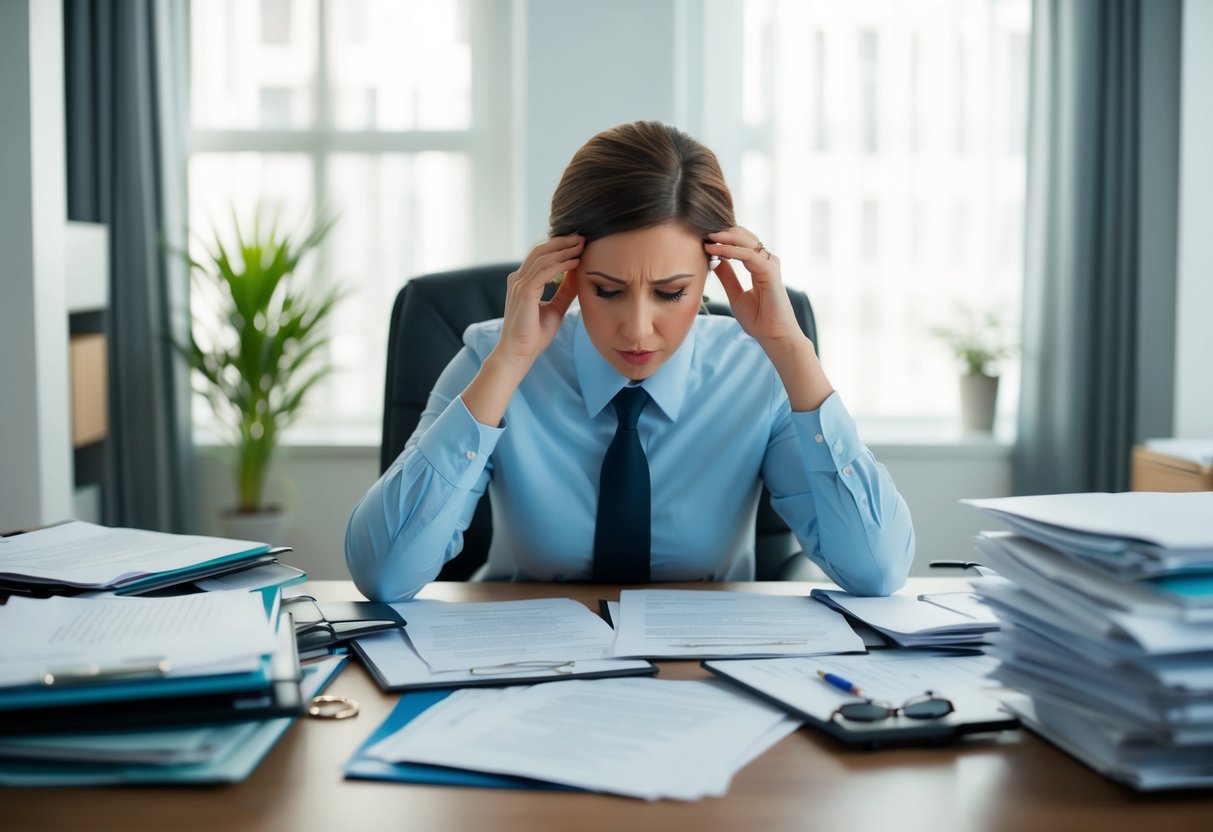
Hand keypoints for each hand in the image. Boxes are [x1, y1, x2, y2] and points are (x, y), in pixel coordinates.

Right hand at [493, 234, 582, 371]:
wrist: (519, 354)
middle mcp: (518, 279)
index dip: (559, 246)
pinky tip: (575, 262)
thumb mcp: (555, 308)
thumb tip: (578, 275)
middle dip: (562, 242)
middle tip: (582, 237)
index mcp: (522, 281)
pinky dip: (561, 265)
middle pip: (541, 250)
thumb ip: (564, 291)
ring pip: (543, 257)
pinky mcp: (524, 292)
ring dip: (564, 250)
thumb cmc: (534, 335)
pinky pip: (545, 272)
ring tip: (582, 246)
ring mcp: (519, 284)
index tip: (579, 243)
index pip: (540, 255)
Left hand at [705, 227, 805, 354]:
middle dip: (723, 233)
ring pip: (746, 242)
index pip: (742, 242)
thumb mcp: (735, 294)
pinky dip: (730, 251)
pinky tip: (716, 251)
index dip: (724, 238)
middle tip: (703, 232)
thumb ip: (728, 277)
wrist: (773, 336)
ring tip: (707, 238)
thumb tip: (715, 261)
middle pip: (744, 237)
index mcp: (759, 265)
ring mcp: (769, 265)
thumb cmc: (759, 319)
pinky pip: (748, 255)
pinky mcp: (770, 271)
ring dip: (725, 238)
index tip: (704, 239)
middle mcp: (766, 261)